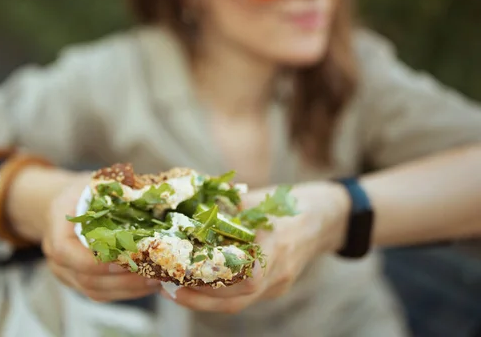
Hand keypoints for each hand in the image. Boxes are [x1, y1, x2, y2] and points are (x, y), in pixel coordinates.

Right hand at [42, 175, 160, 301]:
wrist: (65, 206)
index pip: (66, 252)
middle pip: (86, 279)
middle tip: (153, 273)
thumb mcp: (94, 184)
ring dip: (129, 289)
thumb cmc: (83, 193)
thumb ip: (115, 191)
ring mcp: (68, 274)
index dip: (94, 260)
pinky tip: (148, 283)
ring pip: (96, 291)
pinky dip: (126, 291)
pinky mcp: (81, 282)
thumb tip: (149, 193)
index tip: (124, 258)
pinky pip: (102, 293)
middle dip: (122, 280)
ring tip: (157, 280)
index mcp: (56, 230)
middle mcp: (58, 258)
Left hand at [163, 181, 348, 312]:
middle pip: (238, 300)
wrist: (331, 216)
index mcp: (278, 245)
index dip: (212, 282)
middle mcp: (279, 270)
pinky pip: (245, 295)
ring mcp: (280, 282)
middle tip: (168, 287)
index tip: (182, 275)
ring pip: (240, 302)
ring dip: (205, 299)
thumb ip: (229, 205)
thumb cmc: (295, 202)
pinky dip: (219, 293)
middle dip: (199, 298)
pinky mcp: (277, 285)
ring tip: (175, 287)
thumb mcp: (261, 198)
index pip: (247, 277)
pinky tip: (197, 283)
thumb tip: (190, 205)